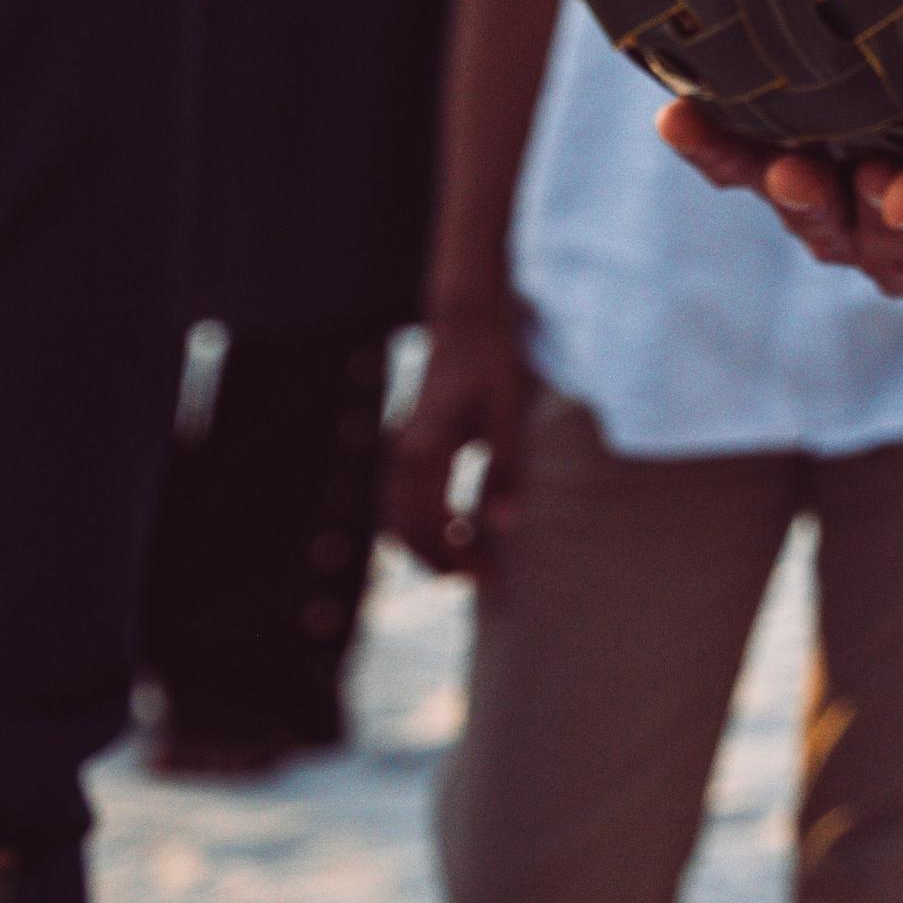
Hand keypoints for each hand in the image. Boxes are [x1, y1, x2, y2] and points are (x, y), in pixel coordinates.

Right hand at [385, 302, 532, 578]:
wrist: (465, 324)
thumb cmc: (491, 367)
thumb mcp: (508, 415)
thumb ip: (504, 471)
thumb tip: (503, 528)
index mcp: (426, 448)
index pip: (428, 523)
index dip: (453, 558)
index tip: (486, 575)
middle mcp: (402, 452)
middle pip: (403, 529)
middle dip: (436, 561)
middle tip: (478, 579)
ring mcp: (397, 449)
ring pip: (394, 517)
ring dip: (424, 547)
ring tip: (465, 563)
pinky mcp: (403, 447)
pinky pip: (396, 500)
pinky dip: (417, 526)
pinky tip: (452, 532)